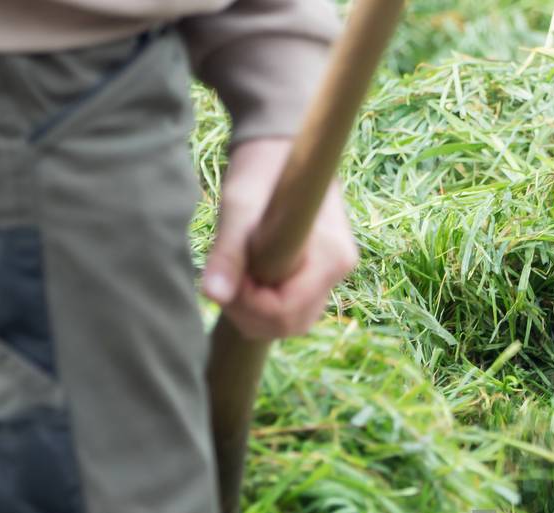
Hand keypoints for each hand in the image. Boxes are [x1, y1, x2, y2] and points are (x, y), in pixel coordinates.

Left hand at [201, 136, 358, 338]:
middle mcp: (340, 270)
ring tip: (235, 278)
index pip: (287, 312)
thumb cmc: (260, 172)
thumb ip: (228, 255)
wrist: (280, 147)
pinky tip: (248, 278)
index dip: (249, 305)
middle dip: (251, 313)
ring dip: (256, 312)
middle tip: (226, 281)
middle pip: (292, 323)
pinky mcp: (321, 273)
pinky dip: (266, 304)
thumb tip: (213, 295)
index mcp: (330, 258)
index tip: (226, 277)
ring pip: (293, 321)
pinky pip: (295, 307)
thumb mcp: (239, 210)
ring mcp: (333, 274)